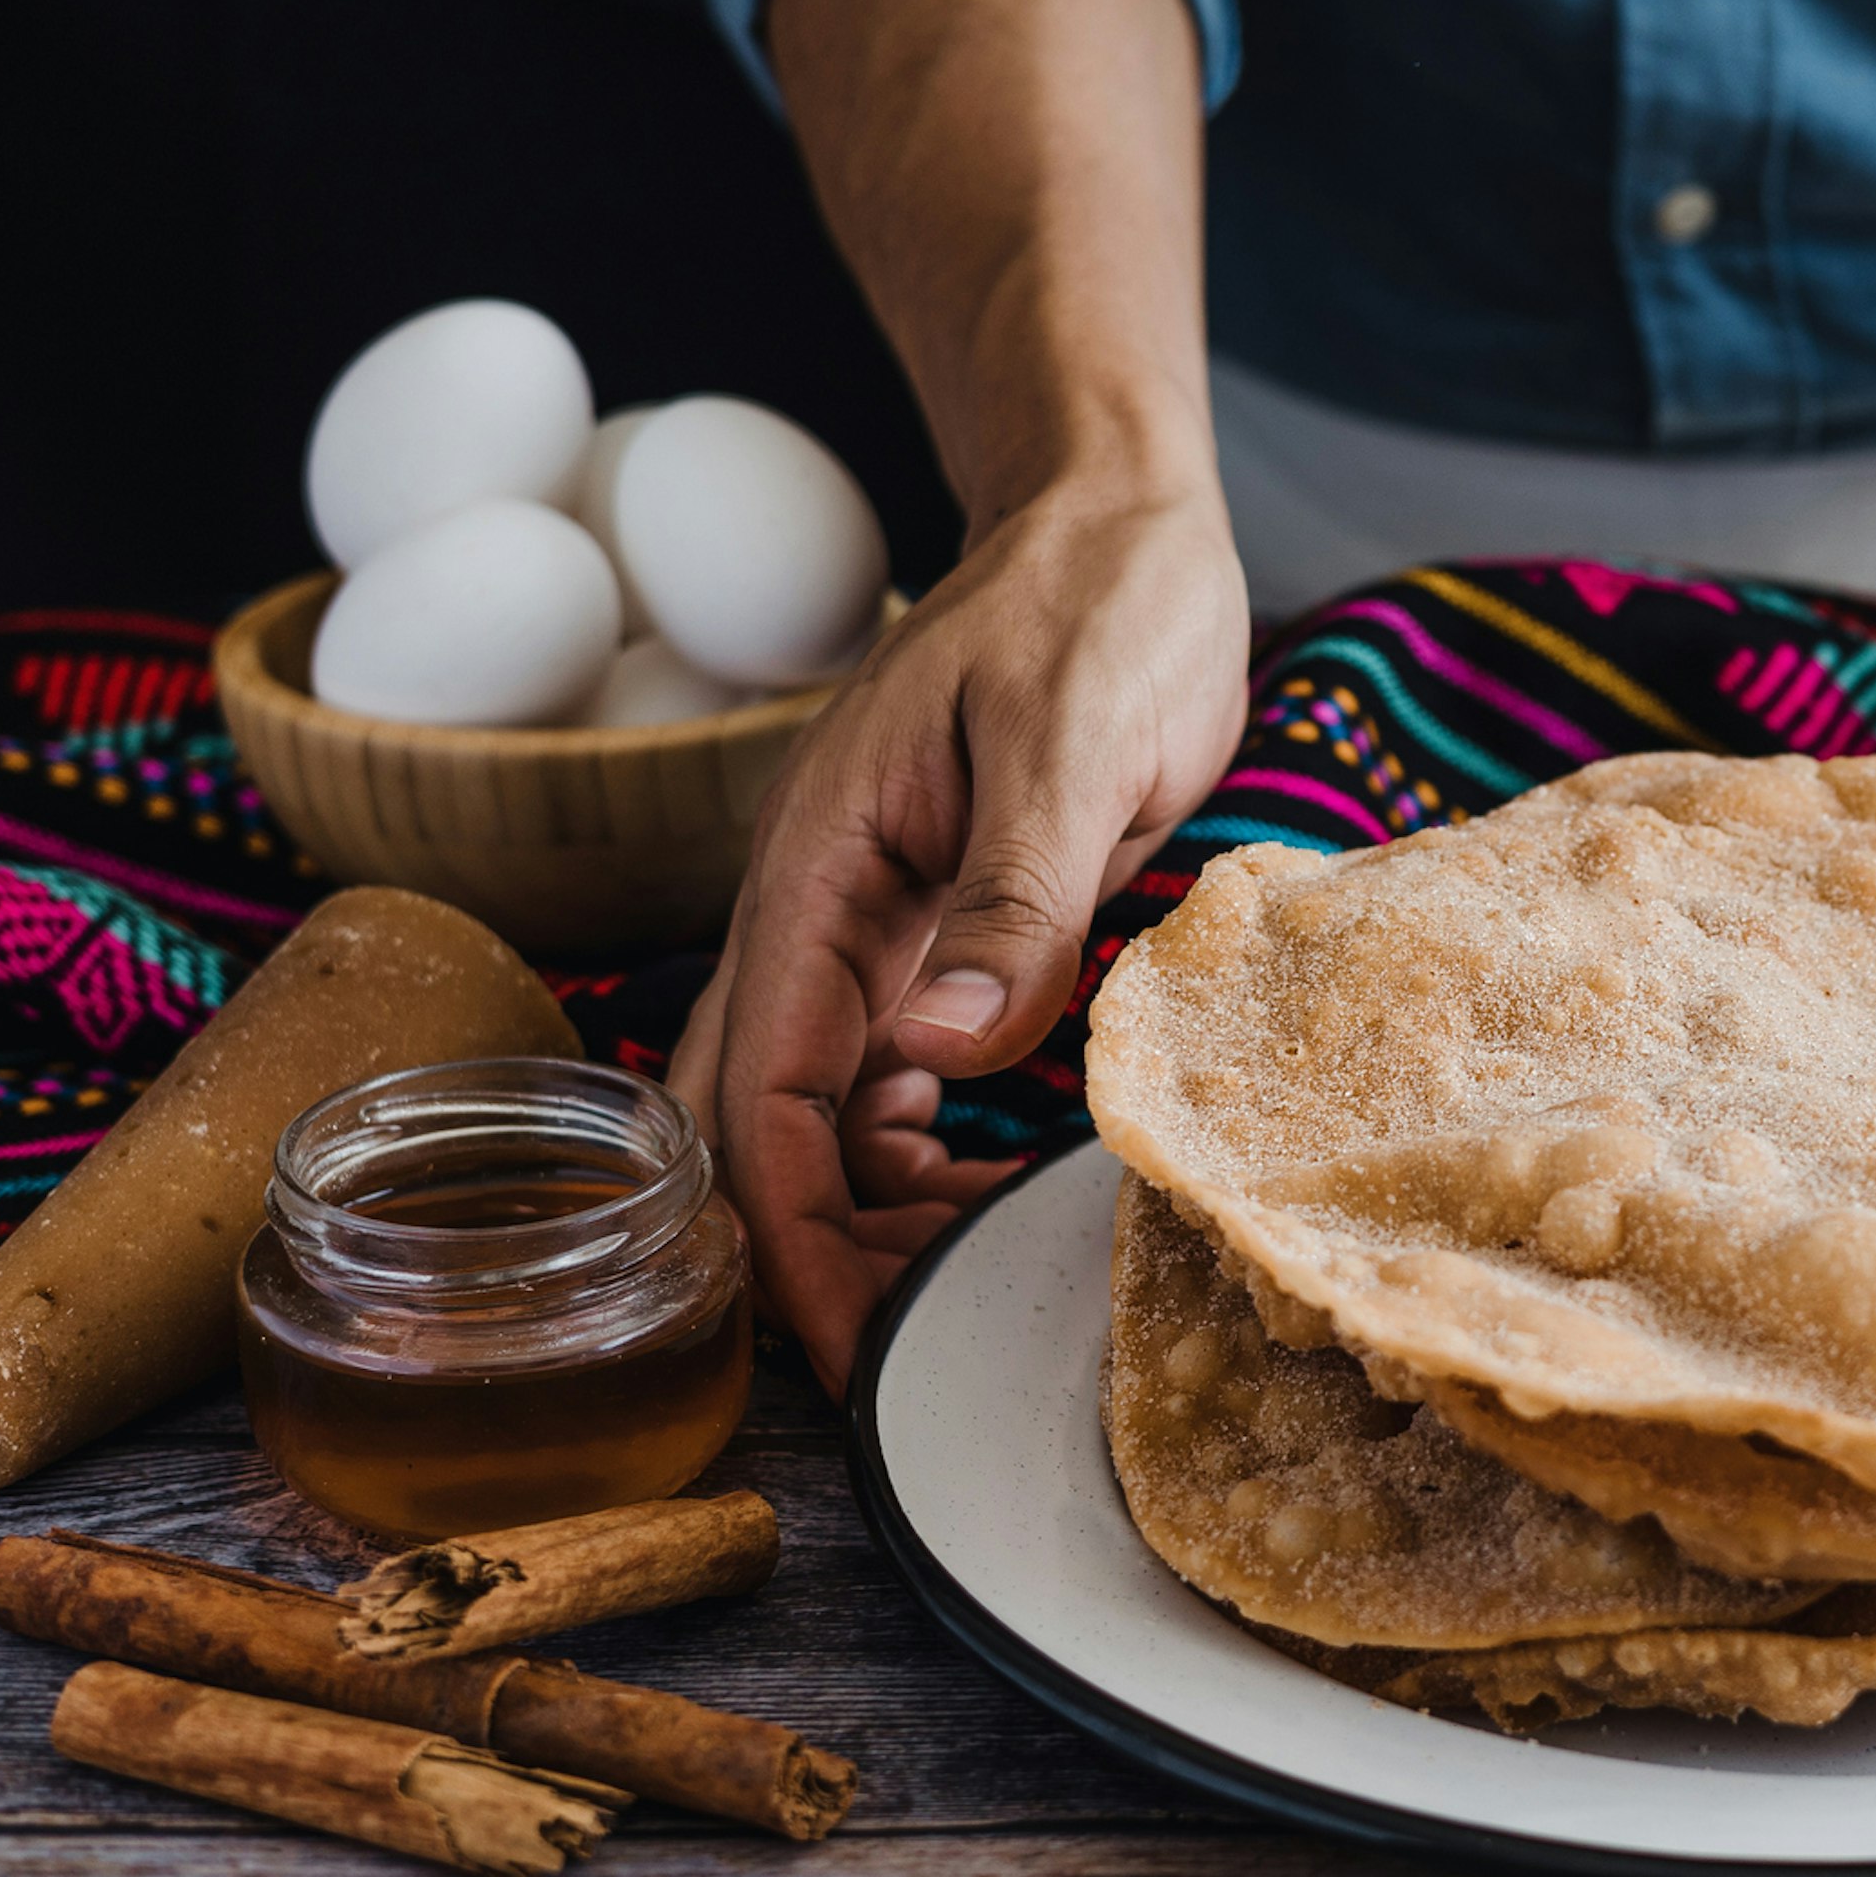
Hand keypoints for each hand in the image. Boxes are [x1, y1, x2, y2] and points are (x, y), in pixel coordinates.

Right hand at [670, 480, 1247, 1393]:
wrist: (1114, 518)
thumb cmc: (1094, 603)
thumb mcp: (1067, 738)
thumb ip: (1013, 898)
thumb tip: (940, 1054)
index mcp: (819, 873)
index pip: (762, 1097)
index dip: (791, 1237)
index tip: (852, 1348)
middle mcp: (822, 911)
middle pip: (761, 1124)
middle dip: (809, 1253)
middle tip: (911, 1359)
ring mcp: (873, 922)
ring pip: (818, 1110)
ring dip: (862, 1212)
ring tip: (956, 1294)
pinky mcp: (937, 924)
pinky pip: (886, 1067)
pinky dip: (914, 1150)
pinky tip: (975, 1193)